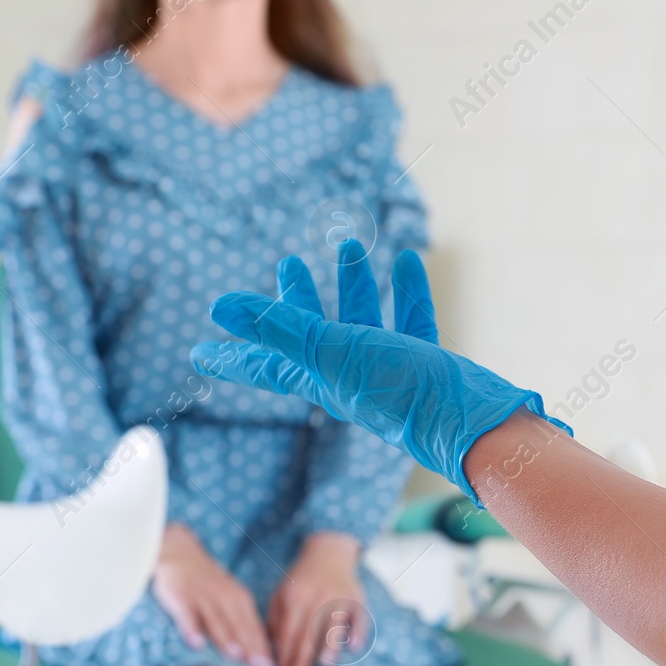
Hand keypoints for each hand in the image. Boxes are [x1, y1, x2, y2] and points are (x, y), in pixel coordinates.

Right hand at [151, 523, 273, 665]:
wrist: (179, 554)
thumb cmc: (209, 584)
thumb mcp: (230, 598)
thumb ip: (242, 622)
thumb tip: (258, 653)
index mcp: (240, 600)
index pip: (254, 627)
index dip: (262, 648)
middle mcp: (225, 598)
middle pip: (239, 626)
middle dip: (250, 647)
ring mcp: (203, 598)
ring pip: (216, 621)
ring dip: (226, 638)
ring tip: (235, 656)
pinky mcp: (181, 598)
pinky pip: (187, 616)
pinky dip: (191, 629)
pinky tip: (196, 644)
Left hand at [189, 241, 570, 503]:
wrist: (467, 420)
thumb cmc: (397, 388)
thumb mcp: (333, 350)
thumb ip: (279, 328)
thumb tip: (221, 307)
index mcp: (320, 377)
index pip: (264, 363)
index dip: (231, 354)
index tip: (198, 352)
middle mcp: (349, 375)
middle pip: (314, 334)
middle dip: (299, 300)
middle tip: (286, 266)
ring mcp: (389, 369)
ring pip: (364, 320)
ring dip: (355, 283)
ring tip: (349, 245)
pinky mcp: (426, 363)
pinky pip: (411, 319)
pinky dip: (406, 290)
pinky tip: (407, 261)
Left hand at [270, 532, 368, 665]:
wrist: (328, 553)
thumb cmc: (300, 581)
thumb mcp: (281, 595)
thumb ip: (275, 620)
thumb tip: (271, 651)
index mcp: (294, 598)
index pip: (288, 632)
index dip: (284, 654)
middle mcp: (317, 598)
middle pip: (308, 633)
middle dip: (302, 659)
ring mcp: (339, 597)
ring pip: (334, 624)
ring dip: (329, 645)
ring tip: (325, 665)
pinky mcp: (357, 598)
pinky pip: (359, 617)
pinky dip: (358, 631)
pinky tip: (353, 647)